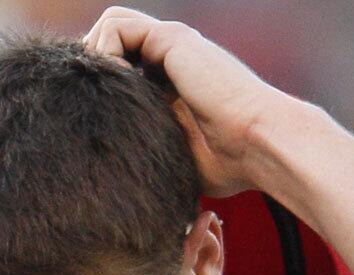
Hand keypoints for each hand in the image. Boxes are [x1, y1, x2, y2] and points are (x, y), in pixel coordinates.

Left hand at [83, 6, 288, 196]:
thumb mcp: (179, 156)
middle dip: (95, 68)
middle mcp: (173, 57)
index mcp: (175, 82)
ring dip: (97, 57)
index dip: (104, 86)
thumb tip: (121, 169)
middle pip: (113, 40)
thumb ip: (153, 146)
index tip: (100, 119)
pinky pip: (116, 28)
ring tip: (107, 94)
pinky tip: (120, 88)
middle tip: (96, 103)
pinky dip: (104, 53)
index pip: (123, 64)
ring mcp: (172, 44)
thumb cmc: (231, 162)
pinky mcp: (171, 39)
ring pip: (111, 26)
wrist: (258, 144)